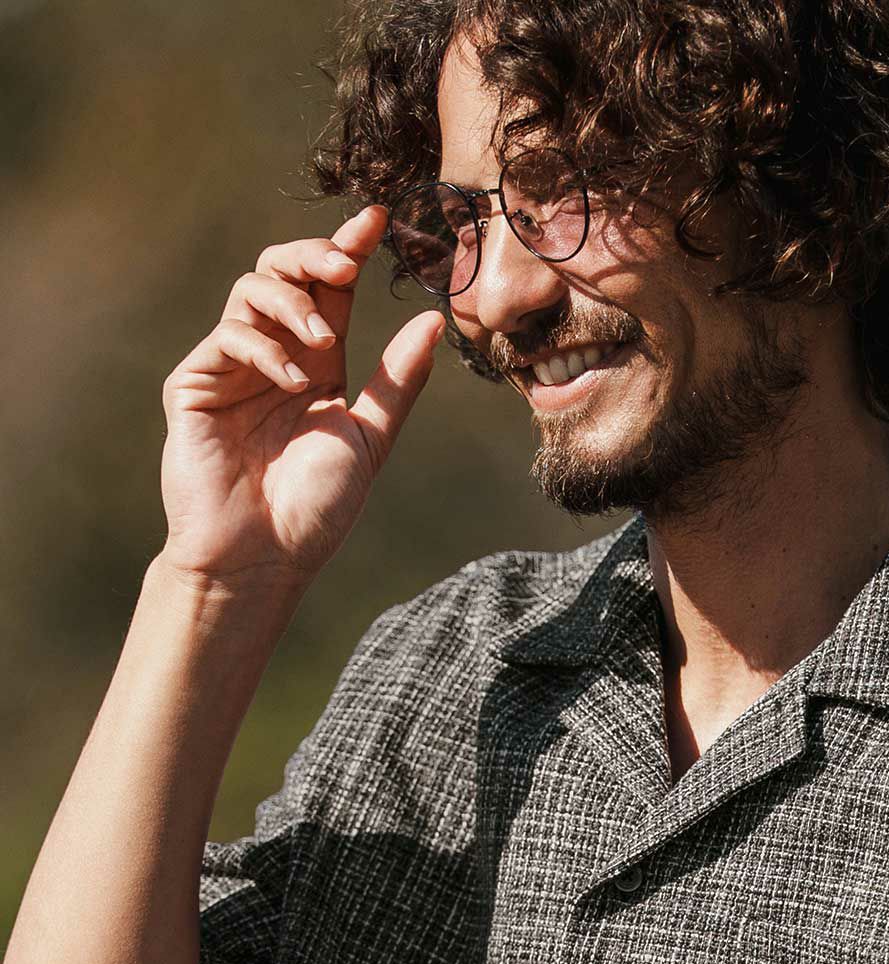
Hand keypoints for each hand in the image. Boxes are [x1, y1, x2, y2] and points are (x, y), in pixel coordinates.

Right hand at [157, 202, 446, 601]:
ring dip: (292, 301)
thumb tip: (434, 322)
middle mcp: (273, 357)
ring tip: (321, 338)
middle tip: (346, 264)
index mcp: (316, 365)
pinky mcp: (195, 384)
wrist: (262, 559)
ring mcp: (230, 368)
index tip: (380, 220)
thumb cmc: (315, 510)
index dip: (349, 249)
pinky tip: (293, 381)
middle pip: (283, 271)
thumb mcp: (368, 440)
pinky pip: (228, 338)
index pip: (329, 291)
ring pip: (251, 291)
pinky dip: (265, 348)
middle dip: (315, 256)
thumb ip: (396, 383)